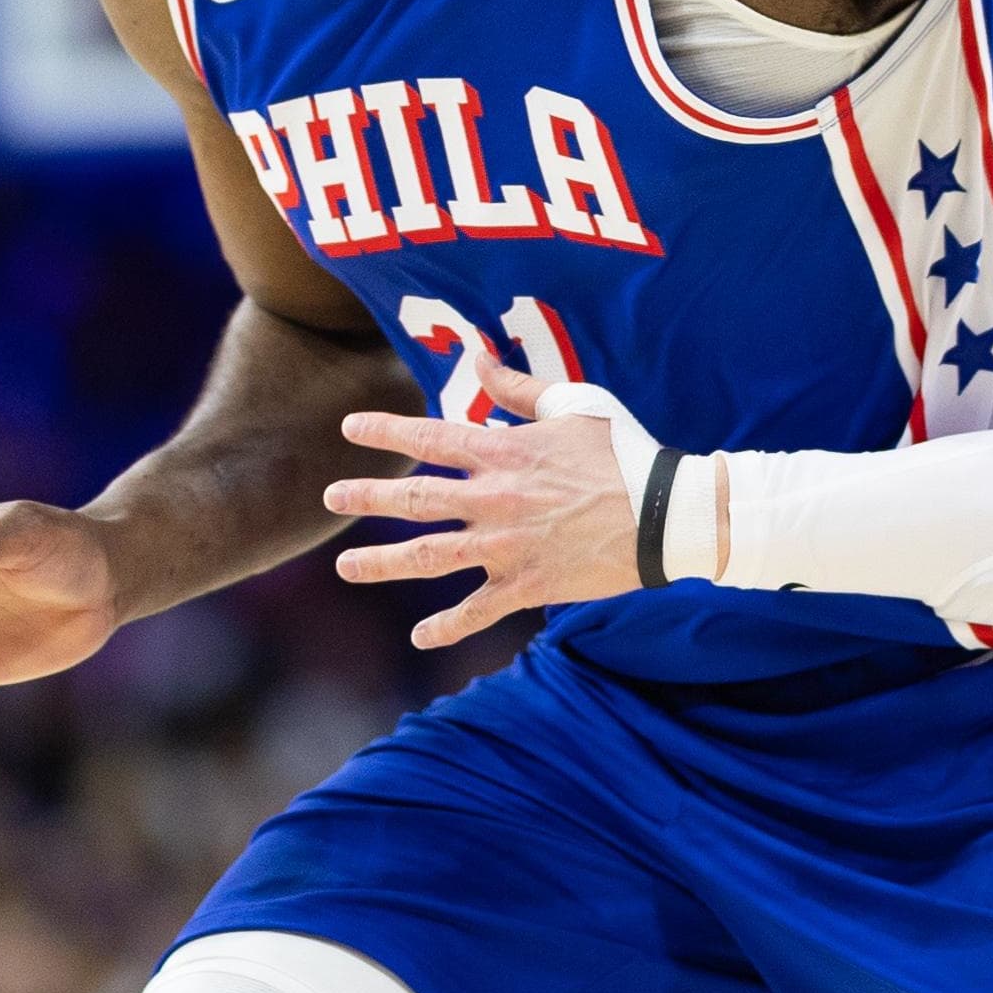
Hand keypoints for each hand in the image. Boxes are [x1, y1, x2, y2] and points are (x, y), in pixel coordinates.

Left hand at [326, 362, 643, 649]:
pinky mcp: (525, 584)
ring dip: (382, 564)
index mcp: (504, 451)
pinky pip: (475, 611)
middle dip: (366, 498)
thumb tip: (479, 357)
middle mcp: (494, 499)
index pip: (428, 438)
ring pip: (428, 557)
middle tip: (329, 499)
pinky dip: (446, 626)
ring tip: (346, 568)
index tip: (348, 429)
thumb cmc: (623, 451)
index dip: (383, 431)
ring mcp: (506, 545)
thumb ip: (518, 389)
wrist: (663, 514)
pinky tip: (419, 635)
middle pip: (414, 499)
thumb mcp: (574, 404)